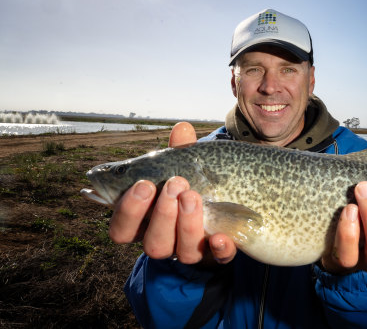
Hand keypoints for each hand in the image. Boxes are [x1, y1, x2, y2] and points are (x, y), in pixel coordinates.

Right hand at [108, 122, 236, 264]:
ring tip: (193, 196)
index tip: (144, 183)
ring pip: (182, 252)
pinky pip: (218, 260)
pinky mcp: (219, 255)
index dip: (127, 211)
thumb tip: (182, 128)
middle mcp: (164, 241)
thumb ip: (181, 153)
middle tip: (175, 184)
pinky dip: (218, 249)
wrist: (223, 211)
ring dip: (187, 224)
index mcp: (145, 222)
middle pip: (152, 243)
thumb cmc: (191, 186)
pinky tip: (220, 236)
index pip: (121, 228)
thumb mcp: (185, 169)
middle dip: (162, 214)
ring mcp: (192, 250)